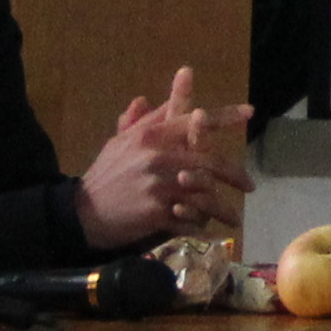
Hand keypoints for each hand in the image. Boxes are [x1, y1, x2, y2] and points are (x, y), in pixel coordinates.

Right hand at [74, 65, 257, 252]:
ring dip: (222, 208)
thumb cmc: (106, 174)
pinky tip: (213, 233)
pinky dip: (202, 227)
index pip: (195, 121)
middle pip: (209, 161)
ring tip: (234, 218)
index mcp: (151, 136)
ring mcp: (158, 186)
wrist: (81, 212)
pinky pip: (188, 219)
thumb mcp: (121, 142)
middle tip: (249, 185)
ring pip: (203, 194)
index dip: (224, 116)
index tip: (249, 113)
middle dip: (234, 175)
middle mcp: (158, 157)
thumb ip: (144, 121)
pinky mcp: (156, 212)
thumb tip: (149, 98)